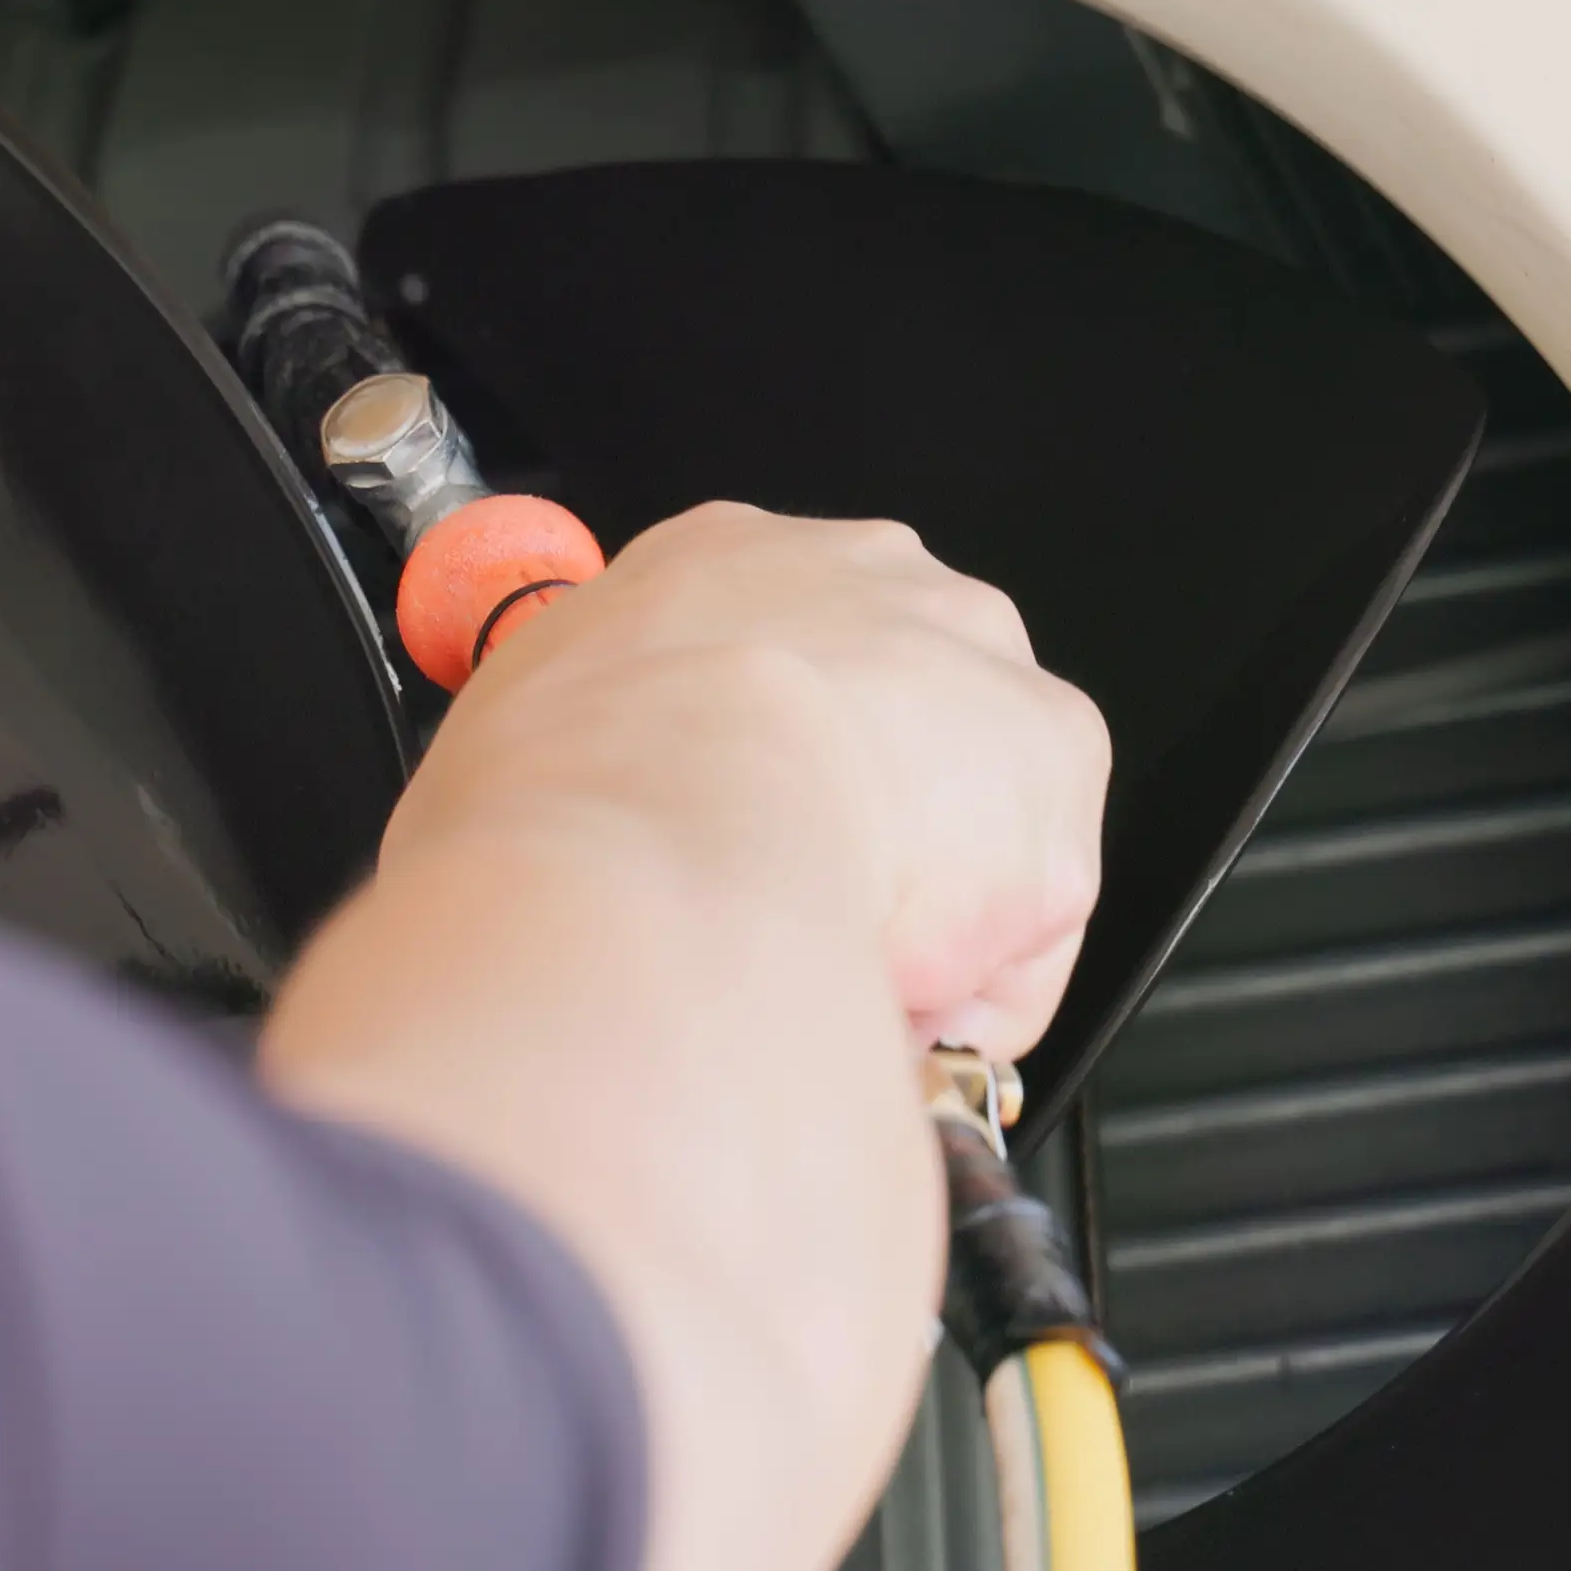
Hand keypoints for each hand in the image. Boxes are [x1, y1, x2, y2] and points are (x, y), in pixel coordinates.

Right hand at [397, 501, 1110, 1057]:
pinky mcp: (1054, 753)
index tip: (740, 844)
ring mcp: (967, 655)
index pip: (765, 662)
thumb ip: (577, 770)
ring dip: (923, 908)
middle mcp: (861, 578)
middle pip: (891, 722)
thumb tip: (554, 855)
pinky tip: (892, 1007)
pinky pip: (1029, 913)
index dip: (757, 778)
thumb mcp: (515, 747)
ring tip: (834, 979)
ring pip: (972, 817)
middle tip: (797, 927)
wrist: (664, 822)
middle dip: (864, 833)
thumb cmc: (561, 795)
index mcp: (716, 564)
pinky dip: (978, 981)